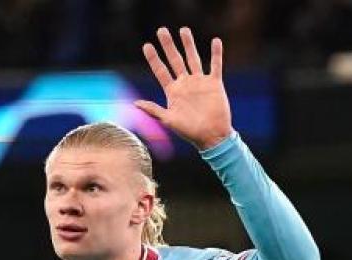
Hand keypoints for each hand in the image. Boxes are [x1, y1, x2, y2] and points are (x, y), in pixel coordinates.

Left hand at [136, 27, 232, 150]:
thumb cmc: (189, 132)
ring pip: (193, 58)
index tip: (146, 46)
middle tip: (162, 30)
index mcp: (173, 91)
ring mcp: (199, 82)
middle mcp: (185, 84)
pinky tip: (216, 41)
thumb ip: (153, 110)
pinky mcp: (214, 84)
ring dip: (189, 44)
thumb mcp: (168, 121)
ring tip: (184, 30)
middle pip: (175, 60)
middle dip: (168, 45)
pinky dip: (216, 54)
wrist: (212, 137)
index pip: (161, 71)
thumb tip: (135, 103)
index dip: (153, 58)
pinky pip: (216, 65)